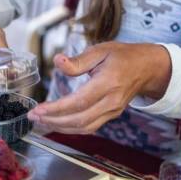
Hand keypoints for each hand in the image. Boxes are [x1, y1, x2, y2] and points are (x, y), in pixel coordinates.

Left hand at [27, 42, 170, 133]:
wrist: (146, 68)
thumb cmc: (122, 56)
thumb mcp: (101, 50)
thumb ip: (78, 60)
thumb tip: (58, 61)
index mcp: (108, 82)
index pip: (79, 101)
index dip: (57, 108)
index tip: (39, 109)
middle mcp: (111, 101)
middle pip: (80, 119)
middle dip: (54, 120)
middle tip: (33, 116)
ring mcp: (113, 111)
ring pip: (84, 127)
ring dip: (60, 127)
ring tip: (41, 121)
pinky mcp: (111, 115)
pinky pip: (89, 127)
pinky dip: (71, 128)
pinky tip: (56, 123)